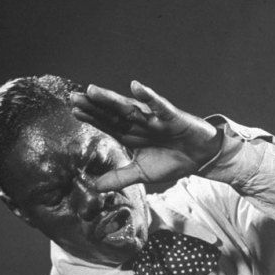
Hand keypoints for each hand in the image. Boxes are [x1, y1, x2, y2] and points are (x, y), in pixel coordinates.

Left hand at [70, 80, 222, 190]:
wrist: (201, 159)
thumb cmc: (172, 161)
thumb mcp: (142, 173)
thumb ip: (119, 178)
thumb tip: (94, 187)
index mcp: (131, 134)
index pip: (107, 124)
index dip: (91, 117)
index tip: (73, 109)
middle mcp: (139, 123)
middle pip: (113, 113)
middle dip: (94, 105)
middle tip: (73, 96)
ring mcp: (154, 118)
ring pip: (130, 107)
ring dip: (112, 99)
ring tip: (94, 90)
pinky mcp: (172, 117)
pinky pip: (159, 105)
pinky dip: (149, 97)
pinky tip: (136, 86)